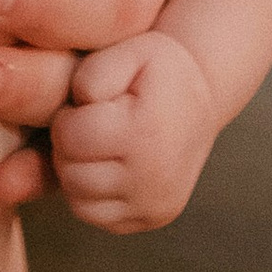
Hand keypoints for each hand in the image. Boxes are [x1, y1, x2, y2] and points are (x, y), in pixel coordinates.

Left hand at [49, 29, 216, 233]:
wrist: (203, 98)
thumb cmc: (158, 71)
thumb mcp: (129, 52)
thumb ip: (92, 75)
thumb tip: (73, 115)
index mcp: (147, 133)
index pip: (70, 138)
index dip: (68, 117)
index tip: (88, 106)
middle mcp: (155, 178)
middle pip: (72, 174)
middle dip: (70, 147)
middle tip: (92, 125)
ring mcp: (155, 204)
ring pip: (79, 202)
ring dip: (77, 172)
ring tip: (99, 144)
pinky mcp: (152, 219)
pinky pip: (97, 216)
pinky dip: (91, 194)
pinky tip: (108, 166)